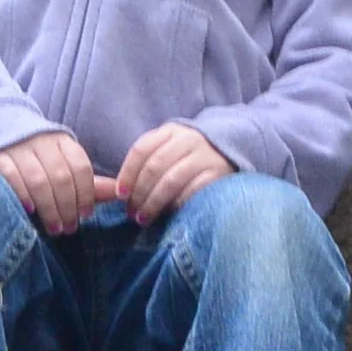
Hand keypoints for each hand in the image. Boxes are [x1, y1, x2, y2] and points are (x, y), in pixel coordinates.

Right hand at [0, 130, 105, 234]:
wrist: (2, 132)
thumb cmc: (41, 158)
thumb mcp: (65, 165)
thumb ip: (89, 183)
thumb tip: (120, 194)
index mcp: (63, 142)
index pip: (81, 167)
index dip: (86, 194)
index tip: (86, 216)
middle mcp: (43, 142)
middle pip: (61, 176)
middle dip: (68, 206)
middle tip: (69, 228)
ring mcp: (19, 148)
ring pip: (38, 179)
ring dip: (49, 207)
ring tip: (55, 228)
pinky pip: (12, 176)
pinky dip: (22, 194)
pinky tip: (30, 210)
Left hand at [113, 122, 235, 224]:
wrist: (231, 148)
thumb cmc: (190, 154)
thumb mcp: (170, 147)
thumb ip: (148, 162)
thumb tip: (123, 192)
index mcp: (170, 132)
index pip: (142, 149)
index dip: (127, 173)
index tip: (120, 195)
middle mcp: (187, 140)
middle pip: (154, 167)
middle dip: (139, 193)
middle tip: (131, 213)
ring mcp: (204, 156)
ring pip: (171, 181)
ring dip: (153, 203)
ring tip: (144, 218)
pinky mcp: (217, 174)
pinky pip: (191, 191)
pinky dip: (176, 205)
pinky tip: (169, 214)